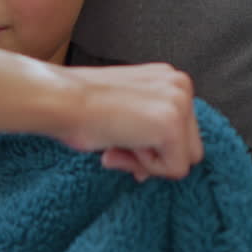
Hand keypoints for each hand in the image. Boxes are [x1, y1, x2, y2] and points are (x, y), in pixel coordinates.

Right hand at [62, 63, 201, 181]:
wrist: (59, 100)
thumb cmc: (77, 107)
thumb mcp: (123, 115)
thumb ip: (144, 135)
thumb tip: (148, 172)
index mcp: (169, 79)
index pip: (183, 132)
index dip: (153, 148)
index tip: (120, 144)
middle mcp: (181, 85)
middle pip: (192, 148)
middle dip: (155, 158)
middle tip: (116, 149)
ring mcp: (180, 103)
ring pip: (186, 160)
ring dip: (149, 163)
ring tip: (117, 144)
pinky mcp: (172, 125)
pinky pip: (175, 170)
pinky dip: (146, 167)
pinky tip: (120, 144)